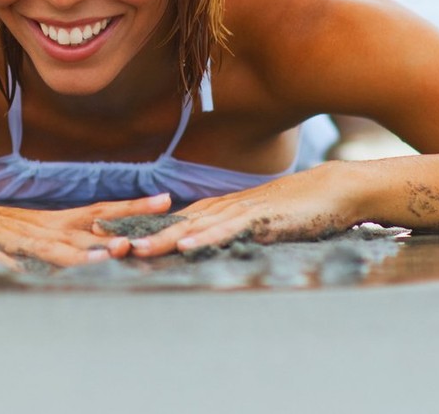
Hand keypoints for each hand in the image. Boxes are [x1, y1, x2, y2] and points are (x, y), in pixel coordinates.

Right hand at [0, 191, 173, 269]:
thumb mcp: (16, 236)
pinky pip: (12, 260)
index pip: (98, 211)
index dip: (131, 206)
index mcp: (45, 221)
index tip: (166, 199)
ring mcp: (13, 239)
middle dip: (127, 217)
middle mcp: (36, 226)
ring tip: (118, 250)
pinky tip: (46, 269)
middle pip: (90, 220)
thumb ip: (46, 242)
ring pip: (58, 244)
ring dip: (88, 248)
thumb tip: (82, 248)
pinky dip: (31, 264)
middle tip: (164, 212)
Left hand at [122, 164, 358, 257]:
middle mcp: (224, 207)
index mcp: (220, 209)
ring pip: (195, 227)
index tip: (108, 232)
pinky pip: (228, 230)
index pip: (173, 219)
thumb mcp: (257, 222)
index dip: (140, 226)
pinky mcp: (261, 219)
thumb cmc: (298, 208)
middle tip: (104, 241)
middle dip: (140, 232)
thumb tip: (206, 245)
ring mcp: (241, 211)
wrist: (334, 189)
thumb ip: (232, 231)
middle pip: (174, 222)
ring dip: (163, 239)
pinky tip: (185, 246)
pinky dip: (205, 238)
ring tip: (134, 250)